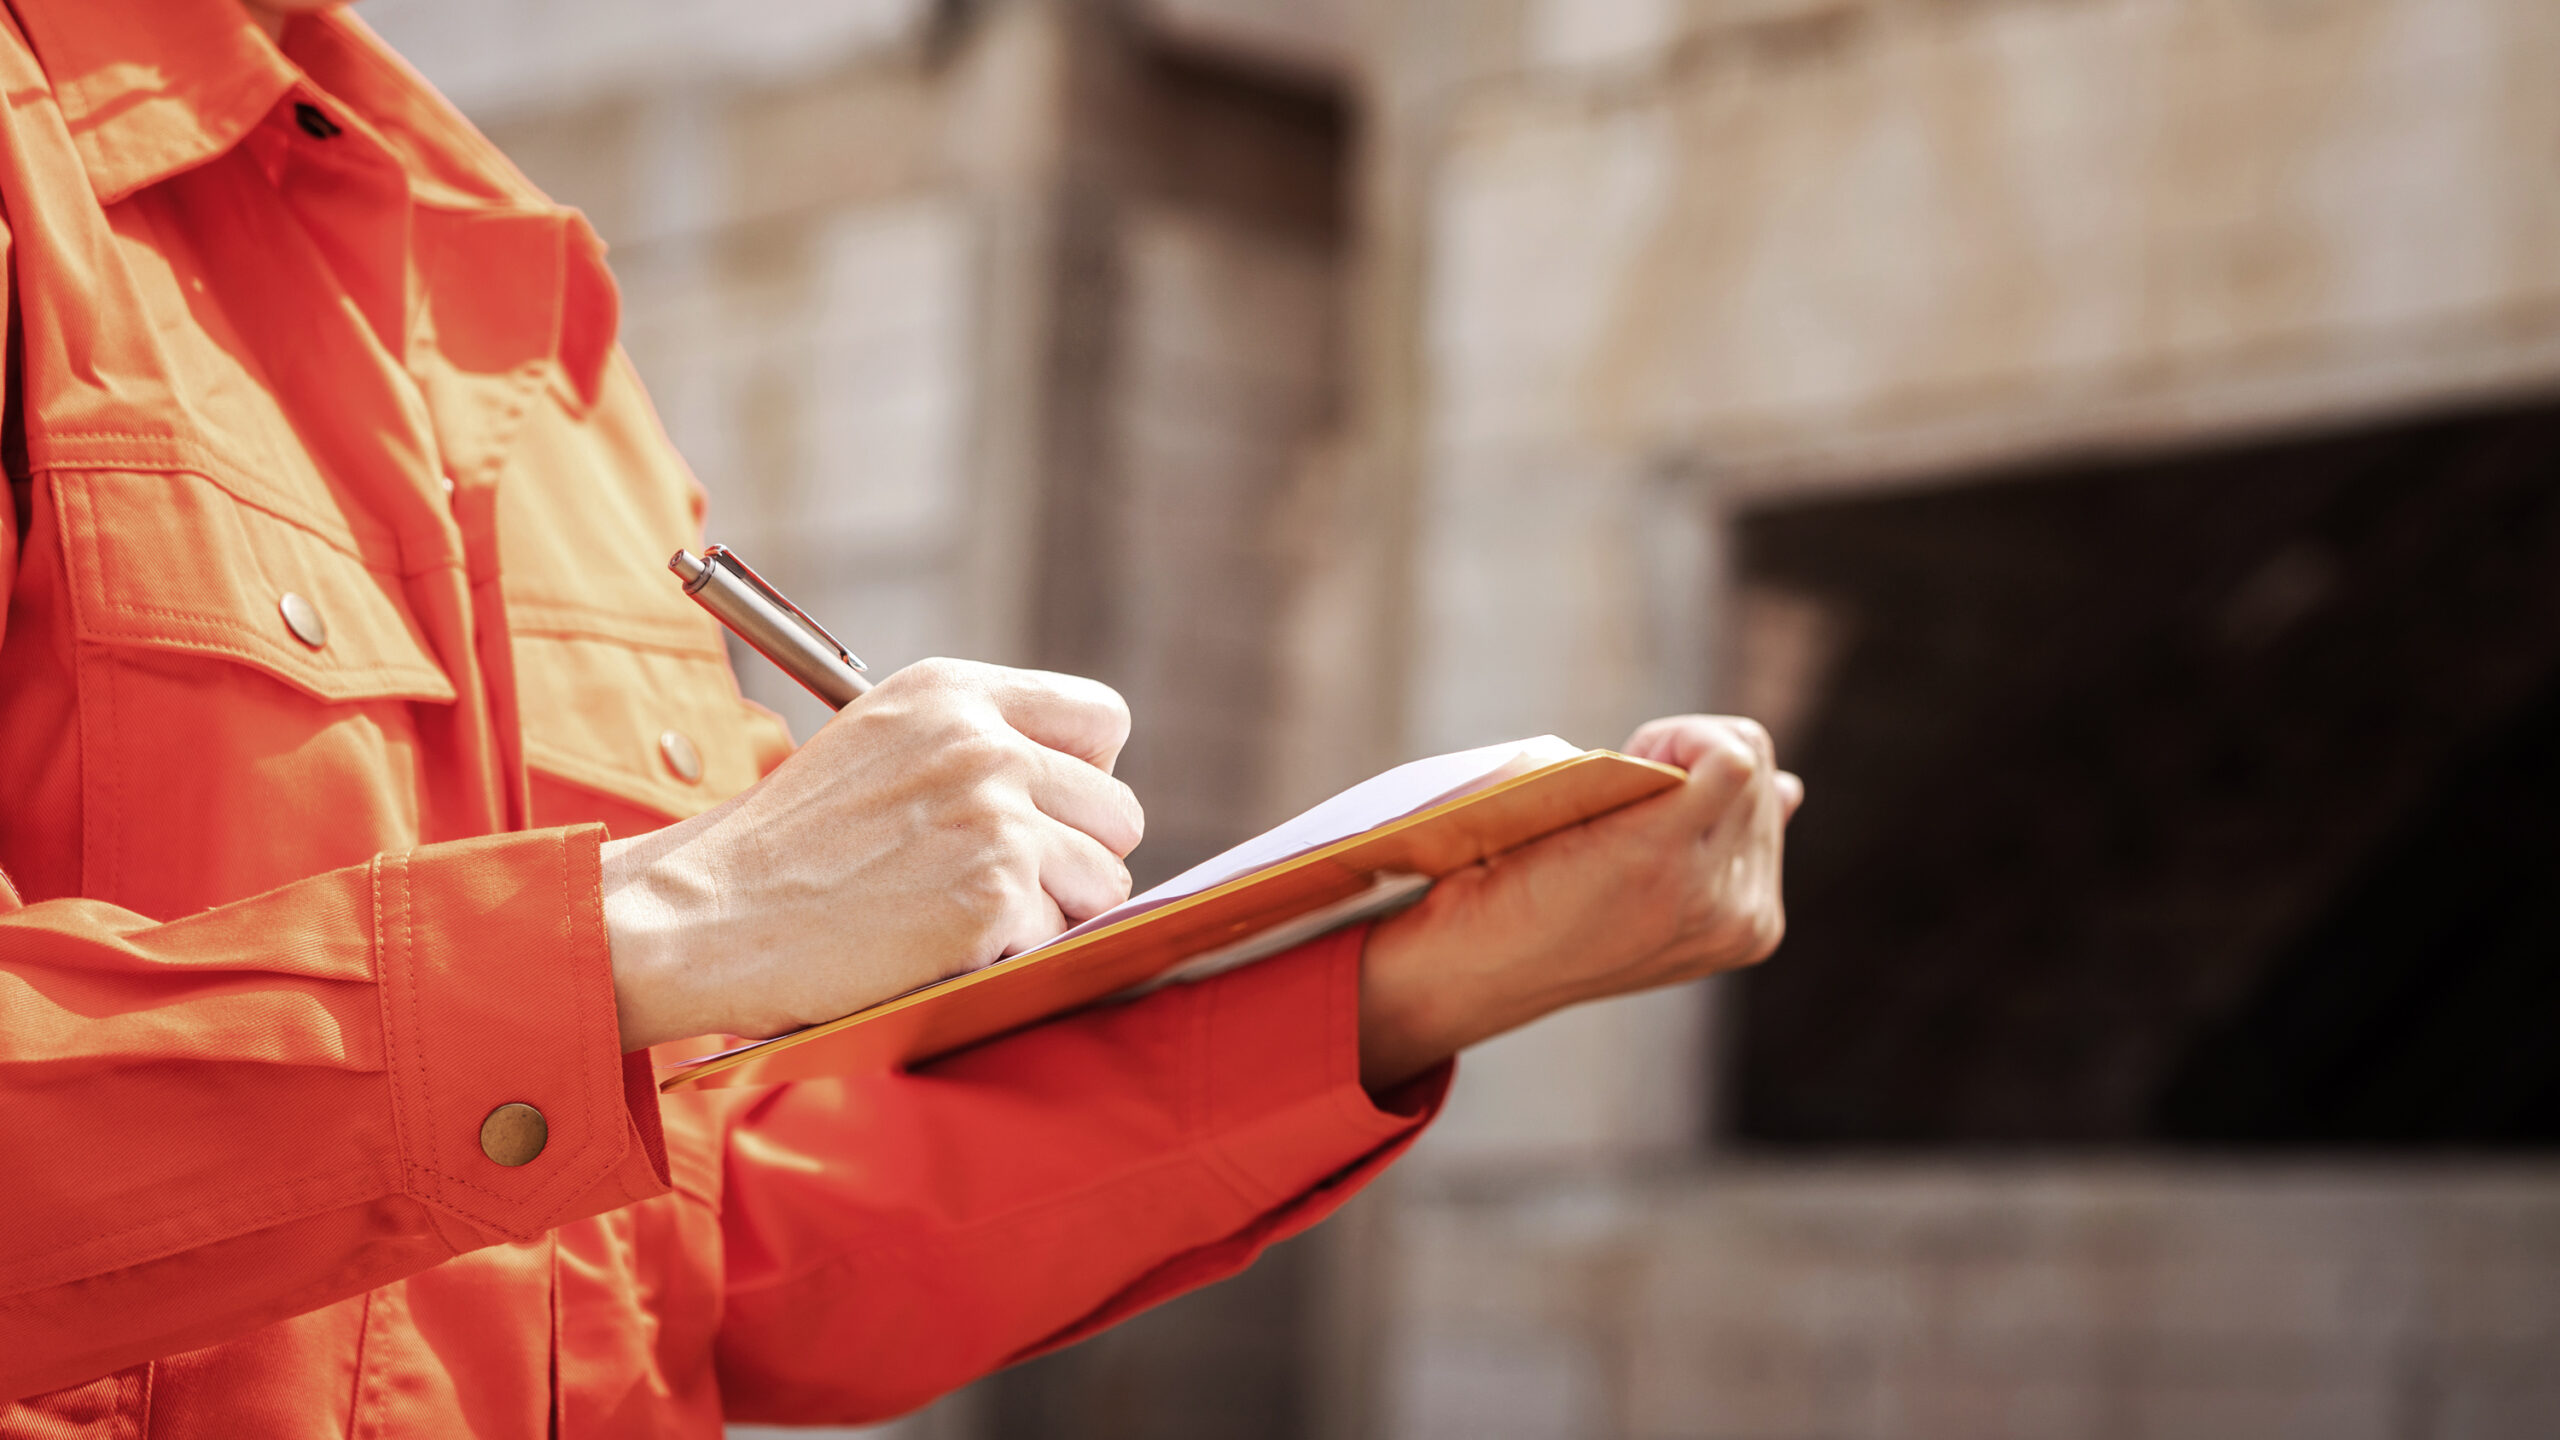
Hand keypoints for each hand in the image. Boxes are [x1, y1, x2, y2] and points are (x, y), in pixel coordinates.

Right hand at [601, 659, 1143, 1051]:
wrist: (702, 915)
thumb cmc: (785, 847)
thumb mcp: (879, 746)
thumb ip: (974, 745)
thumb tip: (1078, 789)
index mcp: (955, 694)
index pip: (1101, 718)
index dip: (1085, 777)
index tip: (1047, 812)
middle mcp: (984, 745)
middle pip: (1118, 811)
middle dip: (1076, 859)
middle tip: (999, 885)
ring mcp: (995, 821)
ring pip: (1104, 882)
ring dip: (1051, 914)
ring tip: (964, 917)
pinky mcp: (993, 898)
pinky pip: (1055, 940)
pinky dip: (1009, 959)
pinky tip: (938, 948)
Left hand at [1356, 716, 1801, 1091]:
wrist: (1469, 964)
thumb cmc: (1542, 912)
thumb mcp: (1648, 887)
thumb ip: (1721, 845)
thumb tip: (1792, 789)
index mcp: (1751, 927)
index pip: (1770, 801)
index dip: (1701, 778)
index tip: (1635, 803)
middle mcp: (1748, 917)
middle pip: (1761, 771)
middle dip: (1691, 758)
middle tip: (1613, 797)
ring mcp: (1716, 890)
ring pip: (1742, 754)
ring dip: (1674, 747)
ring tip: (1611, 797)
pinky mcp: (1669, 853)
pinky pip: (1726, 756)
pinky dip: (1678, 738)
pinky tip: (1626, 765)